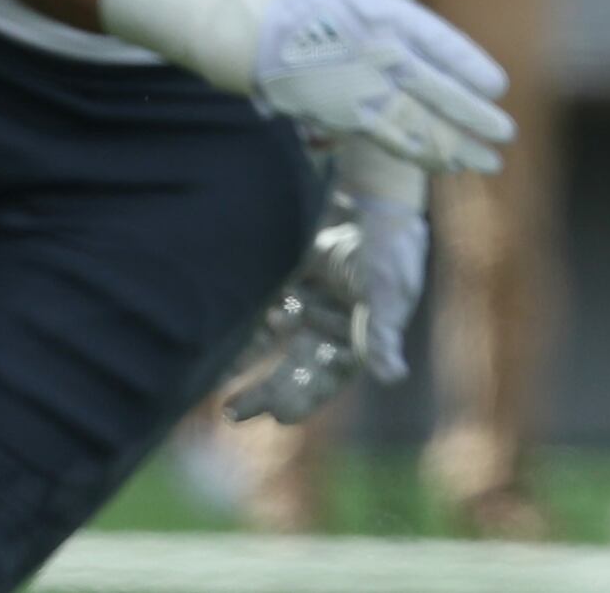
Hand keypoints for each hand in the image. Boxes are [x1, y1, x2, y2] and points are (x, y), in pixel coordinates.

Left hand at [223, 147, 432, 418]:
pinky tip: (215, 342)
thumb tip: (394, 377)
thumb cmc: (388, 246)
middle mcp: (329, 327)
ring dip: (245, 362)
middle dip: (266, 391)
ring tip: (218, 381)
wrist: (371, 194)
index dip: (304, 397)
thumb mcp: (386, 289)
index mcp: (358, 337)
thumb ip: (381, 332)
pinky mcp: (286, 281)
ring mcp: (306, 304)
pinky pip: (257, 312)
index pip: (327, 376)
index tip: (279, 415)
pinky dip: (239, 329)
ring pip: (270, 344)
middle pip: (294, 369)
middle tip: (234, 411)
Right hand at [252, 0, 515, 175]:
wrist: (262, 36)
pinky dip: (421, 154)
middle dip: (473, 116)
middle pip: (436, 92)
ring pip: (417, 124)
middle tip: (506, 133)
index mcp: (392, 20)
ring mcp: (365, 91)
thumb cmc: (324, 5)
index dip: (470, 67)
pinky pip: (391, 139)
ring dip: (455, 146)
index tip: (498, 86)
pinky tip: (448, 164)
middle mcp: (382, 58)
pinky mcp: (348, 117)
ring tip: (489, 161)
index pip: (440, 46)